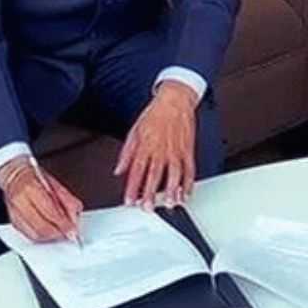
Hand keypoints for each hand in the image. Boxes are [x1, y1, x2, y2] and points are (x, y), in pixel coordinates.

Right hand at [0, 157, 82, 242]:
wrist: (14, 176)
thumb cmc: (34, 177)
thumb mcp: (54, 183)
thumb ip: (67, 200)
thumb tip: (74, 217)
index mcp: (31, 188)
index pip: (50, 212)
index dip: (63, 224)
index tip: (73, 230)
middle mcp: (20, 201)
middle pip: (42, 227)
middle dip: (58, 233)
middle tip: (68, 233)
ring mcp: (14, 213)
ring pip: (35, 235)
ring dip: (51, 237)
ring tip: (60, 232)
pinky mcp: (14, 222)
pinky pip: (30, 236)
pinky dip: (42, 237)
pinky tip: (49, 232)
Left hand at [114, 82, 196, 208]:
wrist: (174, 100)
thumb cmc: (155, 114)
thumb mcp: (134, 131)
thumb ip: (126, 153)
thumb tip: (118, 170)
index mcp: (145, 145)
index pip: (136, 170)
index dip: (132, 187)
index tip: (129, 200)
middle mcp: (161, 149)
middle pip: (155, 175)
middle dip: (150, 193)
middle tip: (147, 207)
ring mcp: (176, 150)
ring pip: (174, 174)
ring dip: (171, 191)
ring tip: (168, 204)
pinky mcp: (188, 150)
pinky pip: (189, 170)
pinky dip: (188, 184)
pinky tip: (184, 194)